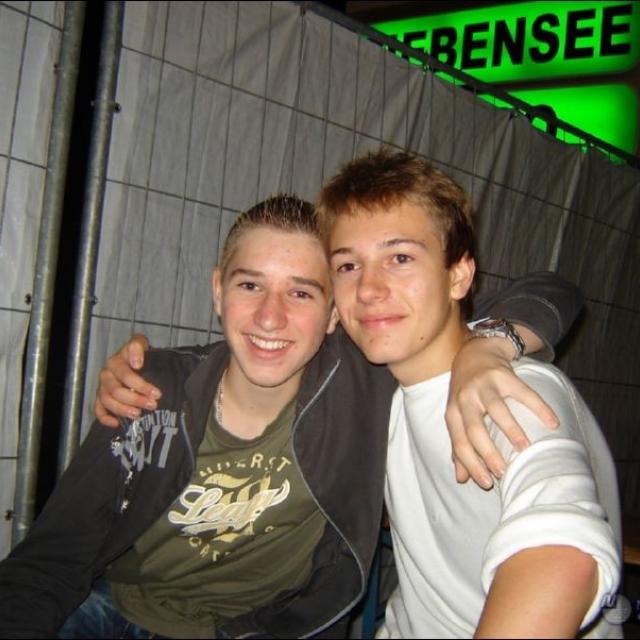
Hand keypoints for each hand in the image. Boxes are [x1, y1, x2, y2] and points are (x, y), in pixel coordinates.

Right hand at [94, 334, 159, 427]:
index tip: (155, 392)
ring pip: (108, 400)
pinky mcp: (100, 398)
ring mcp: (102, 386)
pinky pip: (98, 409)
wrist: (135, 360)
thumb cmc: (140, 354)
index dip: (139, 383)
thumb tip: (136, 363)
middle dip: (136, 398)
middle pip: (117, 389)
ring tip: (139, 414)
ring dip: (123, 409)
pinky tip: (117, 423)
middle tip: (153, 404)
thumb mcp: (141, 344)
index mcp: (117, 360)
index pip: (125, 373)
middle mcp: (107, 373)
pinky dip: (105, 418)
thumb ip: (137, 346)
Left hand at [445, 336, 558, 488]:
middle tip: (502, 472)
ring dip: (510, 429)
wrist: (474, 353)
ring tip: (524, 448)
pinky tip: (552, 423)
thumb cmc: (466, 393)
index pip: (459, 442)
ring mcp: (485, 385)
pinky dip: (539, 408)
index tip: (486, 482)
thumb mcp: (457, 417)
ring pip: (497, 409)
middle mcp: (466, 398)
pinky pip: (524, 393)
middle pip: (474, 428)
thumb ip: (460, 446)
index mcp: (453, 412)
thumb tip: (461, 479)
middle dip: (487, 452)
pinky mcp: (505, 375)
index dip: (471, 463)